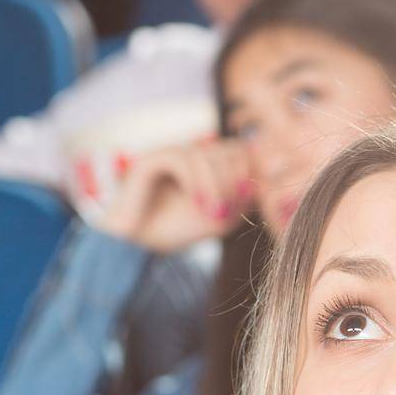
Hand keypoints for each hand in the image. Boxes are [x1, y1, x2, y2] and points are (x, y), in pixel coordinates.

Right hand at [98, 139, 256, 251]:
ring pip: (207, 155)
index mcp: (210, 163)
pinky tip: (196, 202)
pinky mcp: (152, 158)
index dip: (249, 176)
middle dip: (234, 182)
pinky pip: (182, 159)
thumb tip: (260, 179)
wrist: (135, 243)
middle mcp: (192, 151)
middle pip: (229, 150)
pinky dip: (195, 181)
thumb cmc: (176, 230)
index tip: (245, 205)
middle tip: (226, 211)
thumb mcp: (219, 219)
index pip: (242, 153)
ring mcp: (172, 151)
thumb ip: (241, 200)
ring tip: (213, 212)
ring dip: (216, 186)